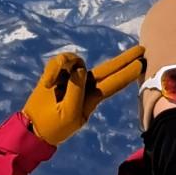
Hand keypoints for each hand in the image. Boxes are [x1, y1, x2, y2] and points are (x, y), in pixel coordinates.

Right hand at [22, 46, 143, 146]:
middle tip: (142, 49)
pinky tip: (47, 84)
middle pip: (108, 68)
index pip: (114, 84)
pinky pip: (59, 62)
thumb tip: (79, 68)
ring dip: (63, 66)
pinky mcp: (57, 72)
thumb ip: (76, 91)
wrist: (33, 125)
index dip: (128, 74)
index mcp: (93, 98)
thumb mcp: (70, 113)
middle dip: (124, 59)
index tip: (141, 64)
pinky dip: (52, 70)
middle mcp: (85, 84)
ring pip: (76, 61)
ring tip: (50, 84)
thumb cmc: (55, 125)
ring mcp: (72, 77)